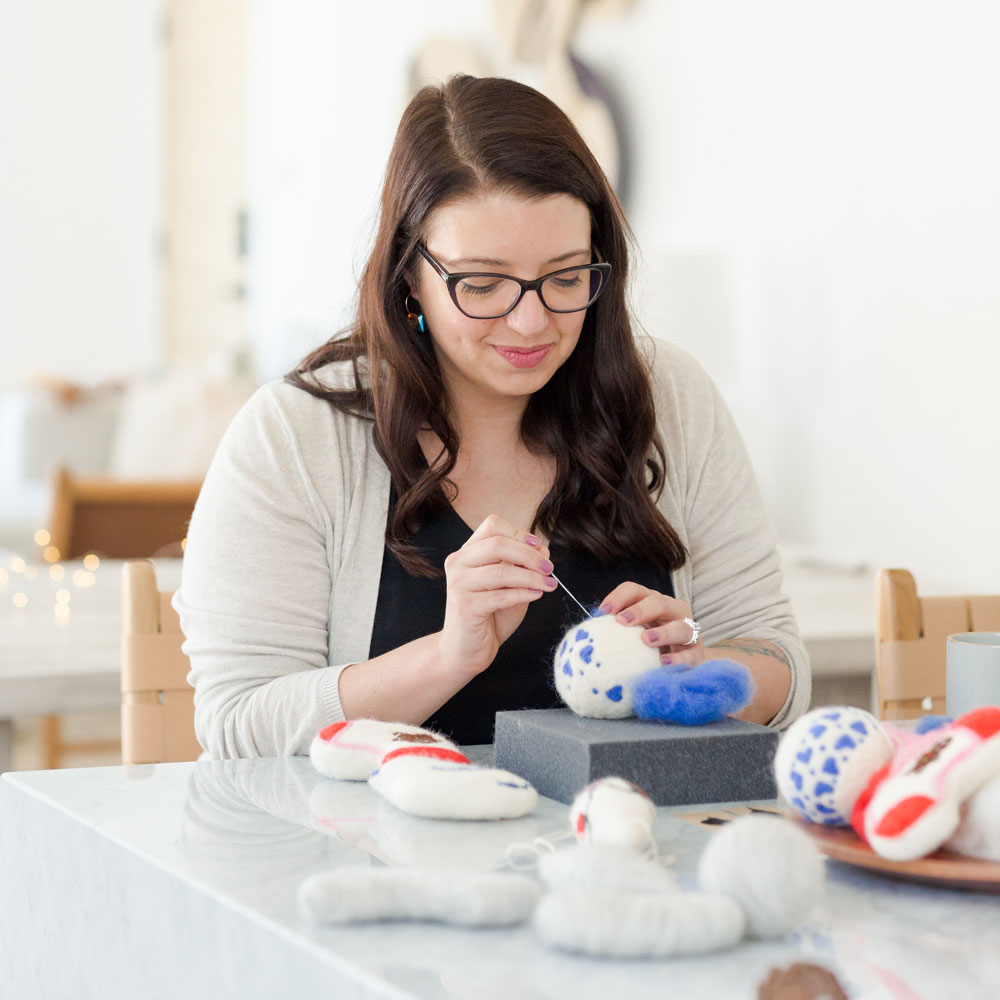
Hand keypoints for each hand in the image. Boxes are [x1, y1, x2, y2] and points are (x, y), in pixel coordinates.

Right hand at [439, 514, 556, 676]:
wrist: (466, 650)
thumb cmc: (490, 615)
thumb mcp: (510, 585)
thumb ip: (522, 566)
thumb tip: (543, 549)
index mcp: (468, 552)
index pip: (492, 525)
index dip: (520, 533)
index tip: (540, 547)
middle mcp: (459, 563)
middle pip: (497, 543)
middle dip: (529, 554)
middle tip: (548, 568)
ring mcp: (459, 584)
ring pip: (501, 570)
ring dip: (531, 576)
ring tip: (549, 584)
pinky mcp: (465, 606)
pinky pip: (501, 595)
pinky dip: (524, 593)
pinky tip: (537, 595)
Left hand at [598, 581, 705, 663]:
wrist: (683, 665)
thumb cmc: (650, 646)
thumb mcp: (633, 634)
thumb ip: (616, 631)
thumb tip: (589, 635)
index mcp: (653, 602)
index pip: (635, 590)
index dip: (619, 597)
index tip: (603, 611)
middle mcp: (673, 611)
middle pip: (658, 602)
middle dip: (640, 610)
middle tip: (622, 621)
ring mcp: (689, 632)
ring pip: (681, 627)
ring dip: (663, 633)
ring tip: (646, 640)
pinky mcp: (697, 654)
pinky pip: (691, 655)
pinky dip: (679, 659)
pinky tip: (664, 663)